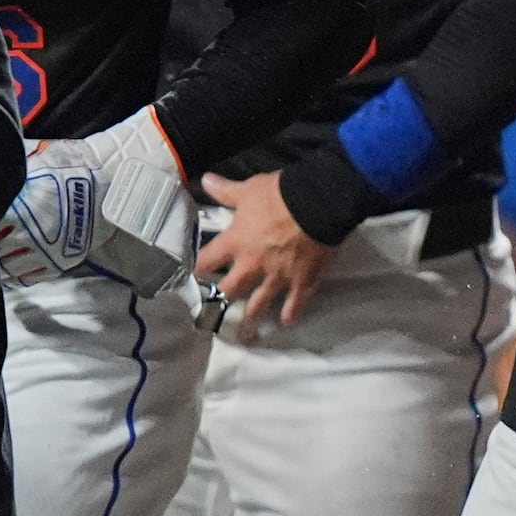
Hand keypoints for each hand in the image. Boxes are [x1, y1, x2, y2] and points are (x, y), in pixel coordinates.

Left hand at [197, 171, 332, 340]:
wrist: (320, 204)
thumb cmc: (281, 195)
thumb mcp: (248, 190)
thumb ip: (225, 191)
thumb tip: (204, 180)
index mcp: (236, 242)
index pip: (207, 261)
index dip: (199, 268)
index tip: (194, 276)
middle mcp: (253, 264)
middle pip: (230, 289)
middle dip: (221, 301)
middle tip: (213, 315)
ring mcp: (278, 277)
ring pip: (260, 304)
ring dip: (251, 320)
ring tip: (245, 336)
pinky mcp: (303, 281)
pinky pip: (295, 303)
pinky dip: (291, 314)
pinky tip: (286, 322)